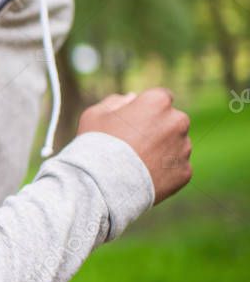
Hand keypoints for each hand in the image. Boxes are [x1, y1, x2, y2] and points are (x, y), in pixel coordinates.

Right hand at [77, 88, 191, 204]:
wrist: (104, 184)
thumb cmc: (96, 144)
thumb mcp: (95, 115)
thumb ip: (115, 102)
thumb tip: (132, 98)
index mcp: (157, 102)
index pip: (161, 97)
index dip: (146, 109)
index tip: (133, 121)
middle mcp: (177, 121)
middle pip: (172, 121)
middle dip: (158, 128)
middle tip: (133, 144)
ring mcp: (183, 148)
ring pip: (176, 145)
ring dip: (162, 150)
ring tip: (136, 164)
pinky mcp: (185, 172)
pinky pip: (176, 168)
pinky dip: (163, 172)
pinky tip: (143, 177)